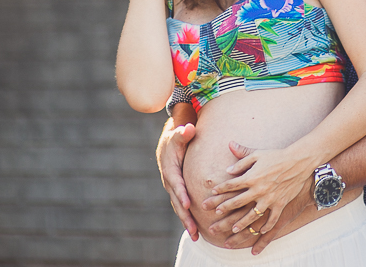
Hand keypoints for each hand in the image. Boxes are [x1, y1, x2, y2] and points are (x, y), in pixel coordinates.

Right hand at [156, 118, 197, 240]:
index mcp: (170, 169)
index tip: (188, 204)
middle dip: (185, 216)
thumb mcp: (179, 134)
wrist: (169, 143)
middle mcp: (170, 182)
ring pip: (179, 207)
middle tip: (193, 229)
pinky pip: (182, 206)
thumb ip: (184, 133)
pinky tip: (196, 230)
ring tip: (196, 235)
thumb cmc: (177, 138)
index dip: (181, 194)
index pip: (176, 184)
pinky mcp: (178, 192)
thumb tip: (188, 129)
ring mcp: (173, 189)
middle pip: (177, 201)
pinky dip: (188, 218)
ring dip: (186, 221)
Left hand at [203, 141, 315, 239]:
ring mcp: (269, 199)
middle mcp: (258, 190)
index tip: (212, 194)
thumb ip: (242, 161)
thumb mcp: (257, 154)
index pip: (231, 185)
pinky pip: (272, 219)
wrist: (298, 162)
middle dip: (224, 209)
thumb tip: (228, 169)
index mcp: (251, 177)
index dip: (220, 189)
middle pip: (237, 202)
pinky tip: (260, 232)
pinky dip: (266, 226)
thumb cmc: (277, 156)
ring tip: (233, 230)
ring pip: (252, 215)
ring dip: (242, 224)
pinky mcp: (280, 204)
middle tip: (214, 216)